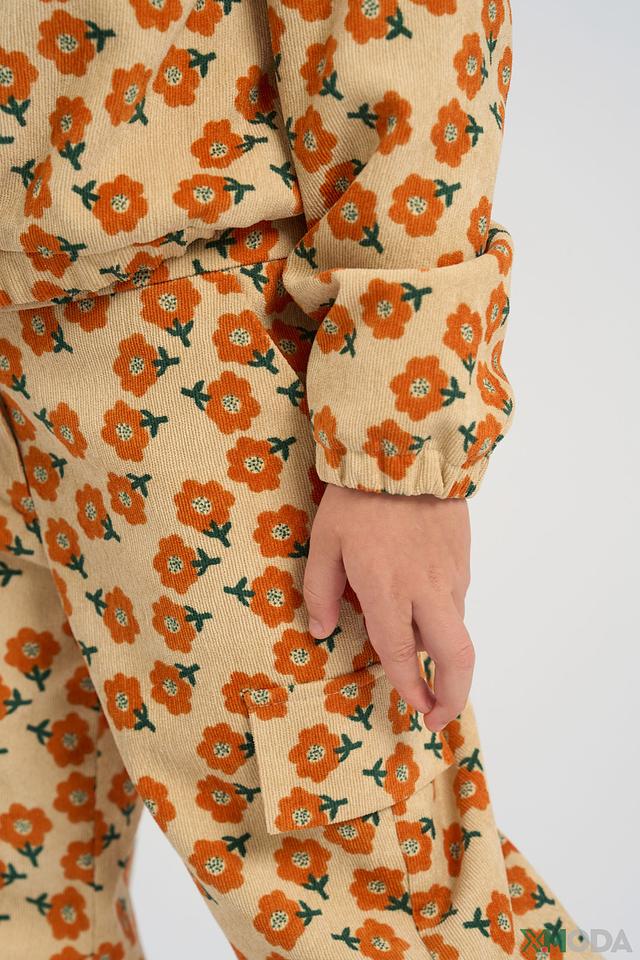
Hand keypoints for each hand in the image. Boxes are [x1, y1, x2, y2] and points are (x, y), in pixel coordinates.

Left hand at [304, 483, 473, 731]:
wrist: (405, 450)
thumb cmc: (357, 497)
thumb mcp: (325, 542)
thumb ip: (321, 591)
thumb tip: (321, 632)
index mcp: (387, 591)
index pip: (403, 655)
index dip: (411, 690)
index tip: (418, 713)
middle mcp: (426, 590)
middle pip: (457, 657)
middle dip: (453, 694)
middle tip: (440, 713)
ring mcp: (450, 574)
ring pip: (456, 628)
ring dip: (443, 652)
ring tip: (421, 655)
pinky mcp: (463, 557)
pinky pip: (457, 599)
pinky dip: (445, 616)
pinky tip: (423, 605)